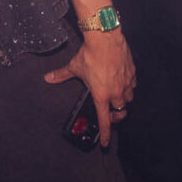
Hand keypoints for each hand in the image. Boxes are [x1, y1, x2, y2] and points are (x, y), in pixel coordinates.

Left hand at [43, 31, 135, 148]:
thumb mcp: (74, 67)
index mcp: (101, 96)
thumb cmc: (90, 54)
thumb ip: (61, 75)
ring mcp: (126, 82)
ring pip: (128, 99)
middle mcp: (116, 92)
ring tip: (116, 97)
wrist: (104, 38)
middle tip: (111, 114)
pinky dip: (129, 85)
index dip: (105, 134)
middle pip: (121, 112)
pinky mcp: (132, 72)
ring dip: (123, 100)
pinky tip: (123, 81)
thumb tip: (49, 77)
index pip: (105, 121)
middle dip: (116, 116)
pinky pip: (133, 84)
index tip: (105, 142)